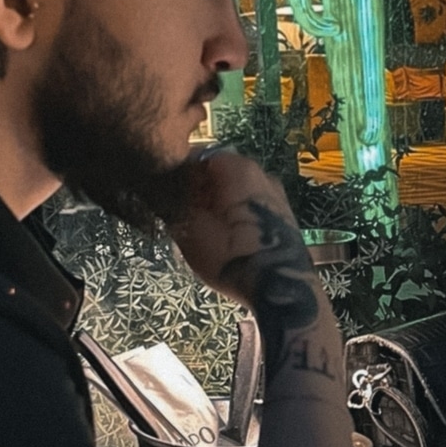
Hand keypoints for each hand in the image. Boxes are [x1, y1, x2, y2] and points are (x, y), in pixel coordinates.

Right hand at [165, 149, 309, 310]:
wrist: (280, 289)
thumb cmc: (230, 255)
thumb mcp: (188, 229)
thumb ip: (173, 203)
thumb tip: (161, 192)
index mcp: (238, 168)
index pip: (198, 156)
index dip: (177, 174)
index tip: (164, 194)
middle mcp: (262, 173)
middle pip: (219, 173)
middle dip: (198, 189)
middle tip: (179, 214)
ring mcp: (277, 195)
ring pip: (235, 191)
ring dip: (216, 204)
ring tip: (199, 229)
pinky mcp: (284, 217)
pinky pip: (250, 206)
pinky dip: (234, 214)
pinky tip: (224, 238)